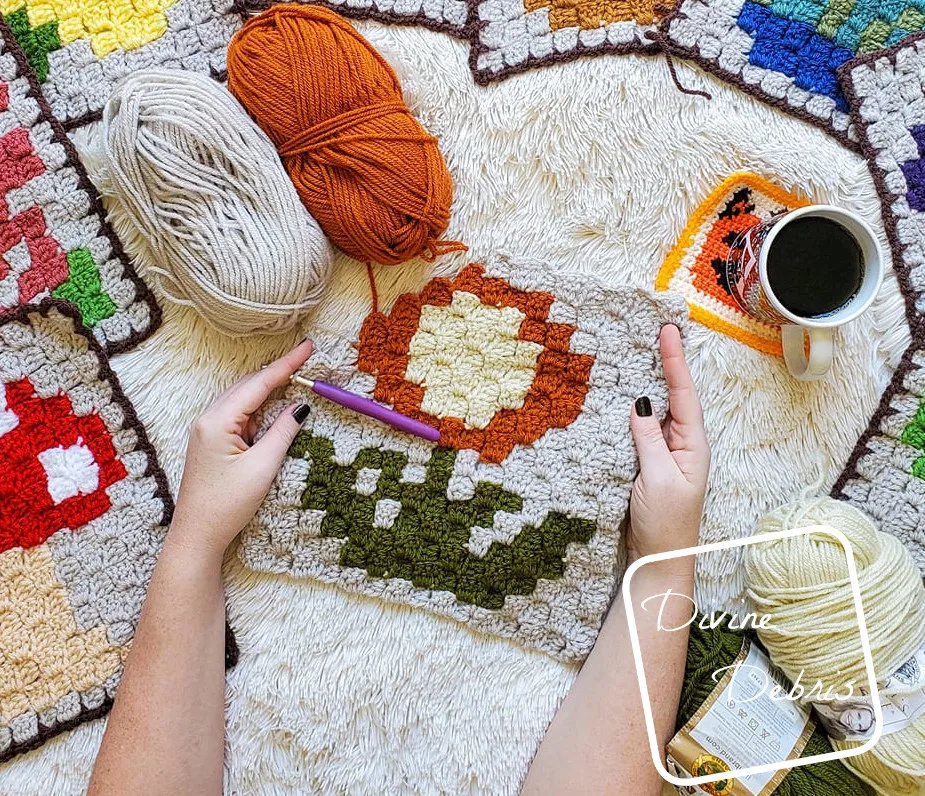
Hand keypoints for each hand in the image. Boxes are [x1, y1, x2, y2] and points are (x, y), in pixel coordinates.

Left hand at [169, 338, 314, 560]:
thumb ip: (282, 431)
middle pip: (249, 386)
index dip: (286, 364)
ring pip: (244, 399)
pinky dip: (260, 408)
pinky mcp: (212, 442)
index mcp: (218, 420)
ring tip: (296, 377)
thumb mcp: (263, 466)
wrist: (197, 535)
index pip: (259, 384)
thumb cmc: (227, 505)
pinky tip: (275, 407)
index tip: (308, 347)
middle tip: (306, 358)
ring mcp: (208, 430)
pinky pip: (240, 415)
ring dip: (269, 389)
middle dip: (278, 372)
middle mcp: (208, 418)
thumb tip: (299, 406)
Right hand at [627, 325, 709, 563]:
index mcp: (693, 447)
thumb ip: (649, 440)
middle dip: (666, 364)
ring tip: (641, 354)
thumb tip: (641, 404)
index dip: (675, 362)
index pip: (684, 395)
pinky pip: (643, 430)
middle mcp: (682, 446)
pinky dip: (635, 411)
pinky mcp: (648, 466)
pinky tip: (625, 399)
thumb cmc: (665, 525)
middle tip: (658, 332)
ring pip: (658, 412)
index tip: (668, 332)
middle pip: (675, 397)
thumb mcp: (658, 478)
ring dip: (651, 384)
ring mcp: (665, 456)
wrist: (659, 562)